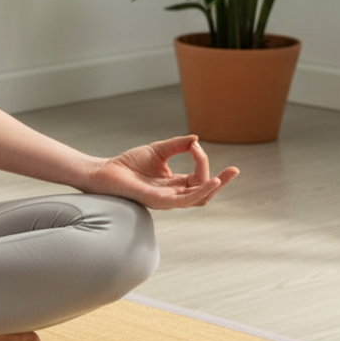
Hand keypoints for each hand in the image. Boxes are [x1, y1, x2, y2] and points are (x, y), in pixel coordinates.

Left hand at [83, 135, 238, 209]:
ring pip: (197, 199)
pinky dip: (198, 192)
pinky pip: (183, 200)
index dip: (202, 161)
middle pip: (204, 194)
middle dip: (221, 182)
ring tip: (224, 177)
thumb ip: (178, 145)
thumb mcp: (158, 150)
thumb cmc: (128, 164)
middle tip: (234, 170)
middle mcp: (173, 194)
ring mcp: (166, 200)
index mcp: (174, 184)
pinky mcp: (158, 200)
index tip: (195, 145)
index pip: (199, 178)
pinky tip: (210, 182)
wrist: (105, 172)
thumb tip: (196, 140)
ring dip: (213, 188)